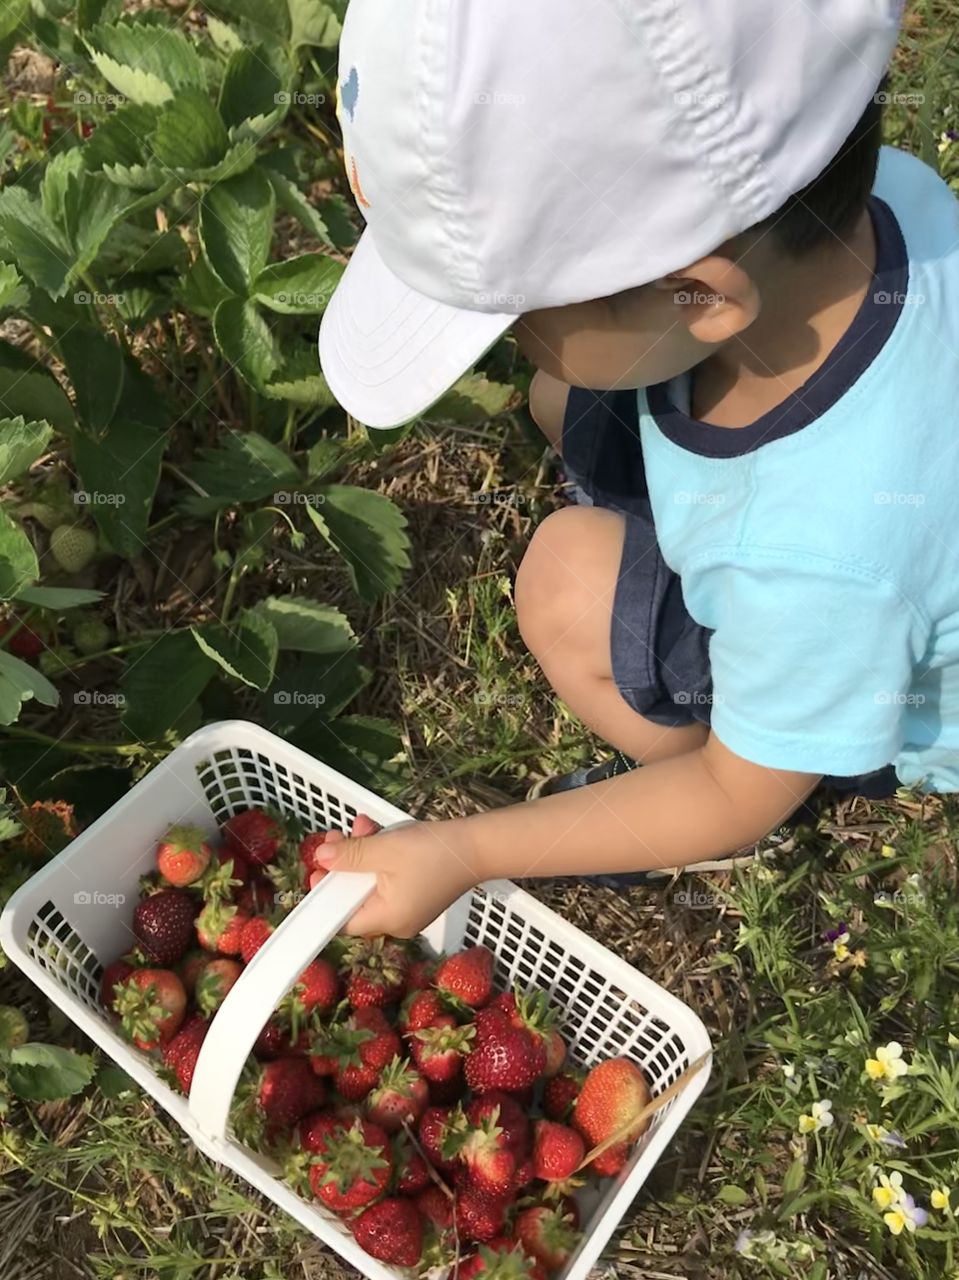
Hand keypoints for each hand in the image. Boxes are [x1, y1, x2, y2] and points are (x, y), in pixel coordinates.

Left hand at [311, 818, 480, 937]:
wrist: (479, 846)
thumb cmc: (434, 852)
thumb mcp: (386, 849)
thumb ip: (351, 855)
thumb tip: (321, 857)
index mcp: (388, 919)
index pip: (342, 920)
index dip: (325, 896)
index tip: (317, 870)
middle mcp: (397, 922)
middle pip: (355, 899)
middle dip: (345, 865)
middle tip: (338, 837)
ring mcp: (409, 909)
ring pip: (371, 885)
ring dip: (362, 855)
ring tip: (361, 825)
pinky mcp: (418, 894)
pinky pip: (388, 881)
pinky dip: (380, 859)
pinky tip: (378, 832)